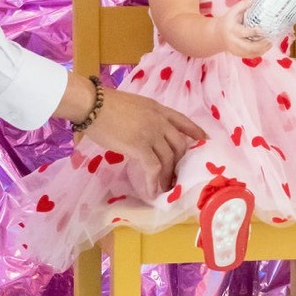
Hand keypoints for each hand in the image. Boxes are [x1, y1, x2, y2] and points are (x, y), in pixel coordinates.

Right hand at [84, 87, 204, 194]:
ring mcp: (151, 133)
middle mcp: (159, 120)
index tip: (204, 140)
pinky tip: (152, 191)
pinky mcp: (140, 146)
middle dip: (180, 162)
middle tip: (177, 175)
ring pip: (168, 159)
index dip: (195, 132)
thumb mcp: (133, 105)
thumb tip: (143, 133)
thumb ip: (145, 117)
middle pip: (179, 144)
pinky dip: (154, 182)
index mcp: (158, 108)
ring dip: (168, 176)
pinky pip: (153, 168)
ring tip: (166, 188)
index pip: (183, 120)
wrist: (91, 104)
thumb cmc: (104, 104)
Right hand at [216, 1, 273, 56]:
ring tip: (271, 42)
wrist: (219, 34)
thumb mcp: (234, 10)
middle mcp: (233, 41)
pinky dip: (260, 52)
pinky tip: (266, 46)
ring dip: (263, 49)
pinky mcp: (239, 54)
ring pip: (251, 53)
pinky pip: (251, 55)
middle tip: (271, 39)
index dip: (255, 32)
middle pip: (249, 47)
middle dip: (261, 44)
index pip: (244, 33)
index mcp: (232, 29)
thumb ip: (244, 4)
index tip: (263, 30)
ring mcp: (236, 49)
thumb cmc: (229, 20)